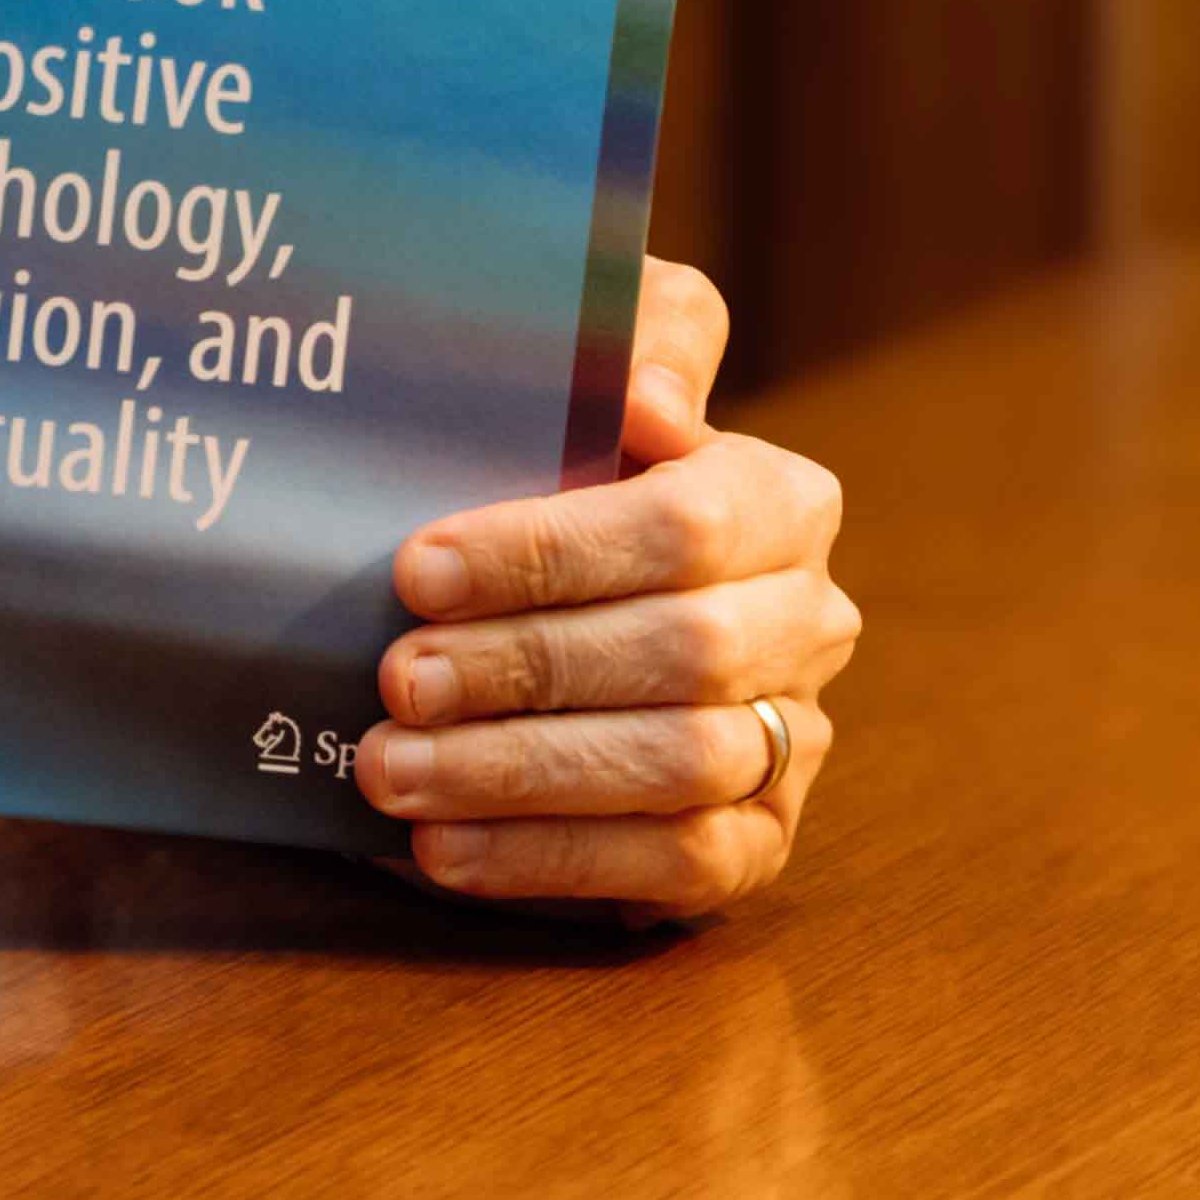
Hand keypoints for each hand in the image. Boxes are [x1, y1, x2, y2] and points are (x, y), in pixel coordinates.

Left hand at [357, 257, 858, 912]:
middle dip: (522, 669)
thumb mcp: (590, 363)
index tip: (418, 570)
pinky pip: (676, 864)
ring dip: (519, 774)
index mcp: (781, 500)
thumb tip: (650, 402)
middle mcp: (808, 621)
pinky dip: (549, 859)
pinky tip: (442, 850)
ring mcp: (793, 738)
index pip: (683, 525)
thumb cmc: (560, 457)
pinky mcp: (757, 838)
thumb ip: (639, 334)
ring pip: (678, 766)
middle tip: (395, 683)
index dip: (549, 552)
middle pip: (682, 653)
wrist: (555, 577)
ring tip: (392, 770)